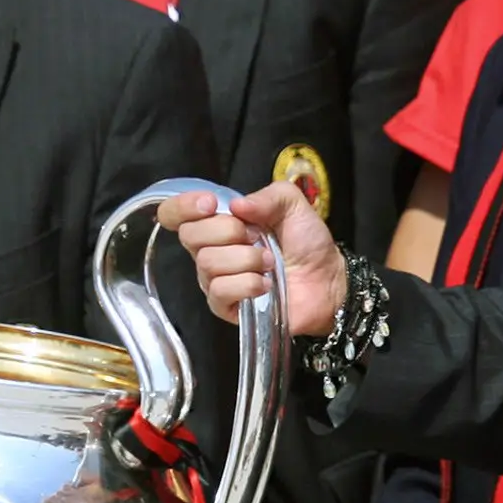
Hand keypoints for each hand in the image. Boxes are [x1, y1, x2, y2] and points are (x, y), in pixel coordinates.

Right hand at [163, 183, 343, 336]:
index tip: (211, 204)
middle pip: (190, 236)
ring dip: (245, 259)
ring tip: (269, 262)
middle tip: (257, 237)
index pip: (173, 213)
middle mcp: (210, 250)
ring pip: (208, 263)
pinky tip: (266, 284)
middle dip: (227, 231)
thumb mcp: (292, 205)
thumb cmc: (307, 243)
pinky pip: (219, 291)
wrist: (328, 281)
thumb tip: (238, 205)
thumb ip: (268, 195)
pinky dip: (247, 284)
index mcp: (218, 222)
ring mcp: (214, 280)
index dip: (183, 206)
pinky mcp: (224, 307)